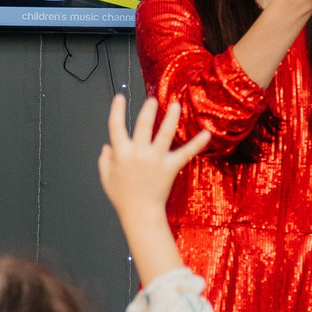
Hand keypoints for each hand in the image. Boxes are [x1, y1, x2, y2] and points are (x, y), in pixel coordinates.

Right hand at [97, 93, 211, 219]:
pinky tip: (207, 134)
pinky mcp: (170, 168)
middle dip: (148, 110)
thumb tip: (107, 146)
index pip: (116, 127)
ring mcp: (155, 160)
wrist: (140, 214)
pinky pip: (185, 153)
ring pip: (164, 134)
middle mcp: (138, 154)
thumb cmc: (123, 198)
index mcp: (121, 154)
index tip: (120, 97)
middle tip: (152, 100)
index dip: (117, 110)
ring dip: (170, 118)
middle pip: (143, 126)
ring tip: (176, 105)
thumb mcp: (106, 178)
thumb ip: (104, 160)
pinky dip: (197, 144)